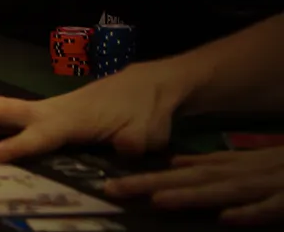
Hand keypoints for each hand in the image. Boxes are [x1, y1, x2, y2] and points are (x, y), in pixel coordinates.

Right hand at [0, 60, 189, 161]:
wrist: (148, 87)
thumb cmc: (146, 111)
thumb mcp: (149, 130)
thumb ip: (135, 140)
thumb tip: (125, 147)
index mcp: (72, 119)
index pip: (40, 133)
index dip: (20, 145)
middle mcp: (48, 112)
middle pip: (0, 113)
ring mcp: (41, 112)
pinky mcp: (41, 117)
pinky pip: (0, 120)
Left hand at [105, 146, 283, 225]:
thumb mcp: (246, 162)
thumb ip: (214, 163)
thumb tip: (177, 162)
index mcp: (232, 167)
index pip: (184, 172)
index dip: (147, 177)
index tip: (111, 183)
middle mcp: (244, 174)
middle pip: (194, 179)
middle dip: (153, 185)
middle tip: (115, 190)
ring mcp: (268, 187)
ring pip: (225, 192)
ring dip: (192, 195)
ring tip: (158, 200)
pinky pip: (271, 209)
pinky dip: (250, 212)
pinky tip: (227, 217)